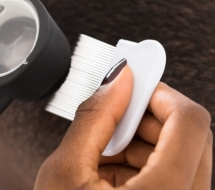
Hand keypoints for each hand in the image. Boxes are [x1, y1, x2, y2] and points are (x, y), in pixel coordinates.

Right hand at [35, 63, 211, 188]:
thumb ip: (95, 118)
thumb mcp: (65, 173)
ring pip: (183, 155)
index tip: (135, 84)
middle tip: (113, 116)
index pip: (190, 122)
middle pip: (189, 137)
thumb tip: (117, 80)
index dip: (161, 93)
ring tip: (104, 152)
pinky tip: (111, 171)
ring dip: (143, 141)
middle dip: (147, 118)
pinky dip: (144, 163)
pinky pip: (174, 175)